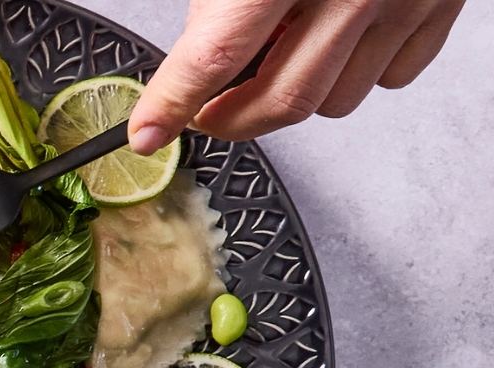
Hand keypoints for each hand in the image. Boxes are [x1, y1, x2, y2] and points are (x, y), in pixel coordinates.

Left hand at [130, 0, 463, 151]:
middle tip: (204, 111)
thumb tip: (196, 54)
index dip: (172, 103)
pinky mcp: (442, 4)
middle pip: (282, 100)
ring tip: (279, 53)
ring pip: (335, 100)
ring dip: (296, 94)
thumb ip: (218, 2)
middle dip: (232, 120)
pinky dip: (357, 74)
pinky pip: (392, 76)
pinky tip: (334, 41)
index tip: (148, 131)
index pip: (215, 55)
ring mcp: (403, 1)